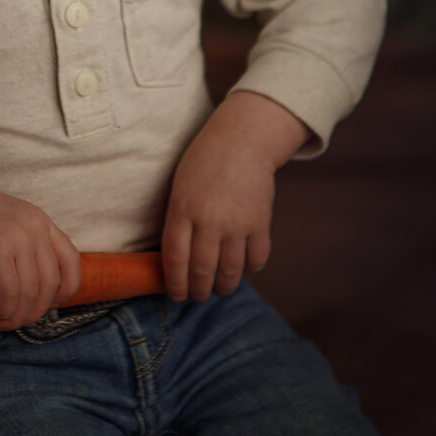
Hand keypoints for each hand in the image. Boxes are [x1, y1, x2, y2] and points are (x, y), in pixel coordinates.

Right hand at [0, 161, 80, 330]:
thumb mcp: (9, 227)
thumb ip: (25, 249)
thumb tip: (34, 294)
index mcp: (42, 222)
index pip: (72, 262)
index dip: (64, 291)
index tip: (46, 305)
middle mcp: (35, 227)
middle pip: (51, 284)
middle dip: (34, 312)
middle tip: (13, 321)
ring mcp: (17, 236)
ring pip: (30, 292)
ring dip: (16, 317)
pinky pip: (9, 291)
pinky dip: (3, 311)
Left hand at [161, 92, 309, 301]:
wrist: (242, 141)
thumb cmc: (204, 162)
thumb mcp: (180, 187)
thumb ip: (178, 220)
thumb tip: (176, 259)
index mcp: (182, 210)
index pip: (175, 259)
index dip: (175, 284)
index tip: (176, 294)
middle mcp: (209, 221)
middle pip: (202, 272)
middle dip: (198, 291)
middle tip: (197, 295)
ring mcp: (237, 224)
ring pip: (231, 273)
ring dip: (224, 286)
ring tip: (219, 287)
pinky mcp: (260, 223)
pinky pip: (257, 260)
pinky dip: (250, 268)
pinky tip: (243, 265)